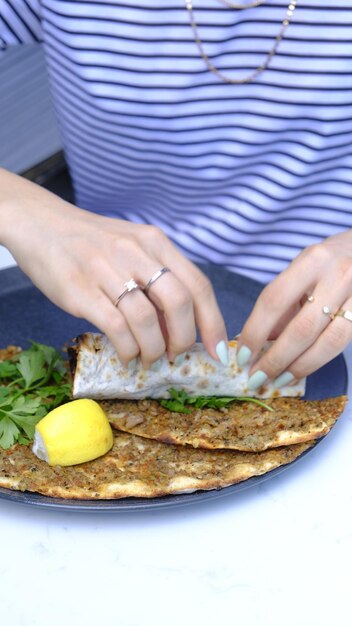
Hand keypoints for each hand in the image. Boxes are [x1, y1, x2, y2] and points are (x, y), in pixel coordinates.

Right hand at [0, 171, 226, 365]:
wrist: (43, 225)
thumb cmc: (93, 243)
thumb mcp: (133, 247)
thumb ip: (159, 277)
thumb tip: (183, 324)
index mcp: (155, 242)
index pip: (198, 284)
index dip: (213, 322)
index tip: (219, 349)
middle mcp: (135, 252)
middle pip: (178, 302)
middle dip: (184, 338)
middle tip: (175, 355)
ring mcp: (106, 270)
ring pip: (146, 320)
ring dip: (154, 349)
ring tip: (148, 358)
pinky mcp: (80, 290)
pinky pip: (116, 328)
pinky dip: (128, 349)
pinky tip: (127, 356)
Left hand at [236, 230, 351, 388]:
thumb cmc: (329, 262)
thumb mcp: (302, 269)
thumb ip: (282, 302)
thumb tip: (257, 343)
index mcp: (313, 260)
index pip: (275, 300)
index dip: (255, 332)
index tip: (242, 356)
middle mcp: (338, 277)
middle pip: (301, 328)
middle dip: (275, 359)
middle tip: (256, 378)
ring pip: (327, 342)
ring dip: (298, 367)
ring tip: (277, 381)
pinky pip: (341, 345)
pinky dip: (317, 362)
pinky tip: (299, 372)